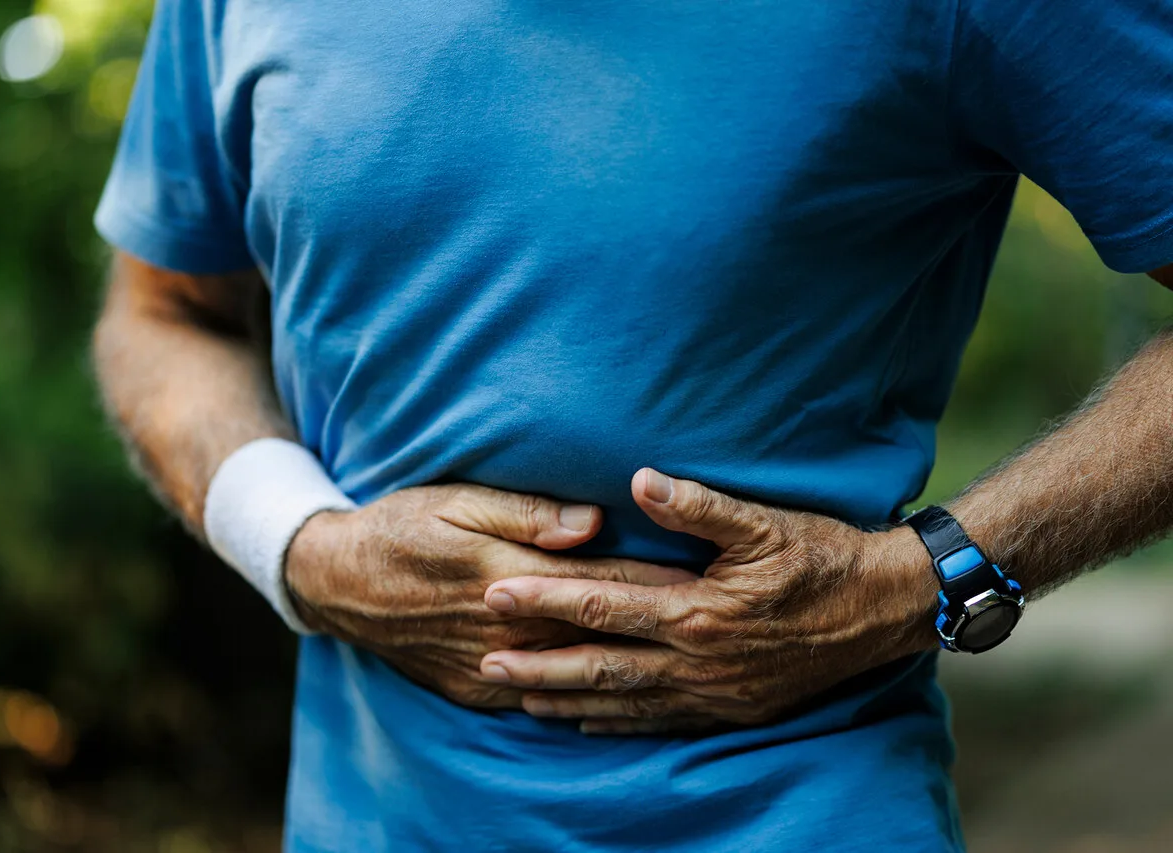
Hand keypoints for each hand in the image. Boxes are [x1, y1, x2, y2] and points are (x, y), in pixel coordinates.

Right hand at [285, 483, 697, 710]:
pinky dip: (575, 699)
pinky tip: (611, 699)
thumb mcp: (459, 500)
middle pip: (593, 630)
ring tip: (678, 666)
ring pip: (571, 672)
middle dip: (652, 629)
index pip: (598, 580)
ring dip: (623, 668)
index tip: (703, 582)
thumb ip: (530, 513)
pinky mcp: (472, 691)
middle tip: (712, 628)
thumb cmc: (404, 526)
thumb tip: (595, 522)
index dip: (653, 582)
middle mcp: (504, 626)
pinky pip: (535, 699)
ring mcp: (488, 666)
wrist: (338, 582)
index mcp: (507, 572)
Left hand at [478, 469, 937, 732]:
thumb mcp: (765, 522)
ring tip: (519, 697)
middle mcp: (698, 660)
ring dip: (568, 698)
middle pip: (600, 665)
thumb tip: (639, 480)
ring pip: (625, 702)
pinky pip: (663, 723)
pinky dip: (620, 724)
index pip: (603, 605)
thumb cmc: (822, 556)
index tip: (494, 593)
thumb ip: (698, 504)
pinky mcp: (732, 708)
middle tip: (484, 660)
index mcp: (697, 610)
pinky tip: (589, 723)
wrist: (885, 609)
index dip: (545, 598)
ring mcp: (714, 691)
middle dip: (538, 663)